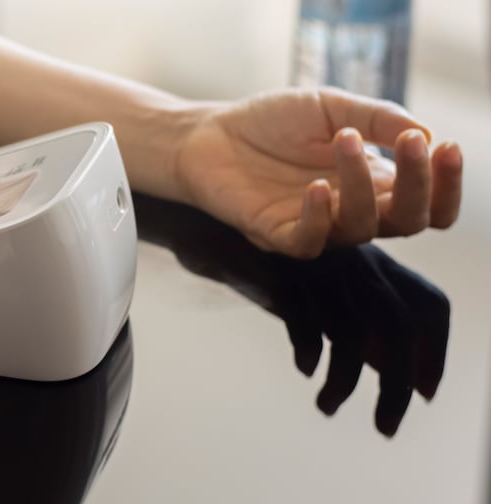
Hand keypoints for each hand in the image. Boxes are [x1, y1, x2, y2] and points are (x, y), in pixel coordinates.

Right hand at [139, 194, 448, 436]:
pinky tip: (304, 369)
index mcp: (374, 262)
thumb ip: (350, 314)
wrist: (217, 223)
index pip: (428, 306)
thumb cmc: (267, 256)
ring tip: (329, 408)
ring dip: (347, 380)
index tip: (427, 393)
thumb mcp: (318, 284)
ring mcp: (322, 269)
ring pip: (355, 331)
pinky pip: (308, 321)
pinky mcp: (287, 275)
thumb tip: (380, 364)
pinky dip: (309, 351)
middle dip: (399, 383)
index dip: (435, 352)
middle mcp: (357, 264)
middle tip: (384, 426)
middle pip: (399, 326)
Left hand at [174, 87, 462, 257]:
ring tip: (345, 141)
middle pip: (406, 220)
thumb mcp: (331, 108)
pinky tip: (316, 188)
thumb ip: (377, 118)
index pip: (426, 201)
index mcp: (374, 181)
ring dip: (361, 185)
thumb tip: (424, 134)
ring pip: (360, 228)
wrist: (209, 134)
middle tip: (413, 145)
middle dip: (419, 185)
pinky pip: (309, 242)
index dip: (445, 185)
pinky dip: (318, 218)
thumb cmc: (272, 123)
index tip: (447, 148)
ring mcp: (316, 225)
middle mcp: (351, 209)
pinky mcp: (277, 235)